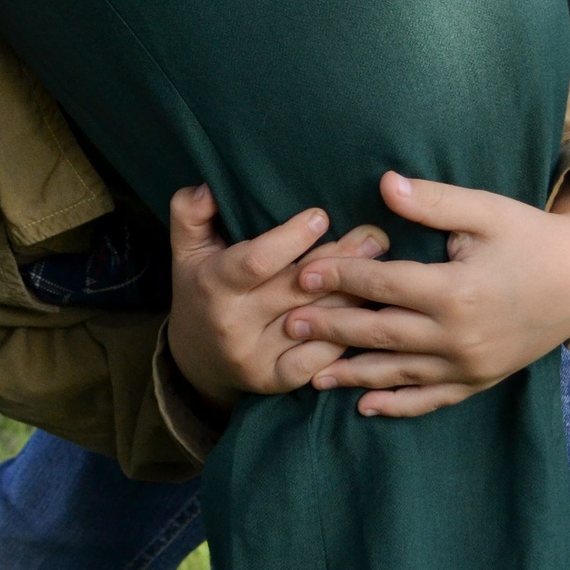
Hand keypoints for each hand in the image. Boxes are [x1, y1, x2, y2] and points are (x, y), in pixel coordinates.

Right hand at [167, 186, 387, 408]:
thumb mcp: (186, 250)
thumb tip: (210, 188)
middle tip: (376, 238)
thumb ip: (190, 212)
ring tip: (384, 271)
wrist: (196, 359)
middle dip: (340, 262)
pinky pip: (318, 359)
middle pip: (296, 289)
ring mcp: (254, 356)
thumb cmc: (201, 290)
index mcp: (213, 285)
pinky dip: (346, 337)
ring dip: (353, 297)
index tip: (321, 216)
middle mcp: (232, 324)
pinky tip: (368, 316)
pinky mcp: (274, 381)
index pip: (257, 261)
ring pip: (314, 323)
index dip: (291, 239)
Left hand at [286, 169, 569, 416]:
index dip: (340, 278)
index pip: (383, 285)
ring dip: (352, 376)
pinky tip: (365, 407)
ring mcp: (470, 365)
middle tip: (287, 325)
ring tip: (308, 375)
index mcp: (456, 290)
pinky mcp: (480, 381)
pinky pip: (432, 400)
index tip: (301, 271)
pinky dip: (398, 405)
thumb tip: (384, 184)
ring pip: (398, 373)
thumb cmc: (530, 236)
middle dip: (330, 329)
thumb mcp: (486, 211)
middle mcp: (459, 336)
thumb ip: (434, 201)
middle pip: (380, 334)